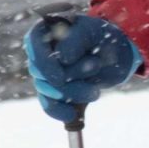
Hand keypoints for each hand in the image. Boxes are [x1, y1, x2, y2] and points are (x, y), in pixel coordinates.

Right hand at [23, 14, 140, 125]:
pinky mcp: (54, 91)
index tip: (60, 79)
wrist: (114, 54)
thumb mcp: (92, 31)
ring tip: (95, 91)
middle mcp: (39, 53)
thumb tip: (63, 59)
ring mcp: (45, 74)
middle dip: (69, 77)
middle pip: (41, 72)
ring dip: (73, 93)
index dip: (45, 64)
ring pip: (47, 90)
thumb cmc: (100, 37)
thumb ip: (76, 40)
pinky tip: (70, 116)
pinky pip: (49, 105)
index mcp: (44, 32)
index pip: (34, 45)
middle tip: (96, 65)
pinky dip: (59, 111)